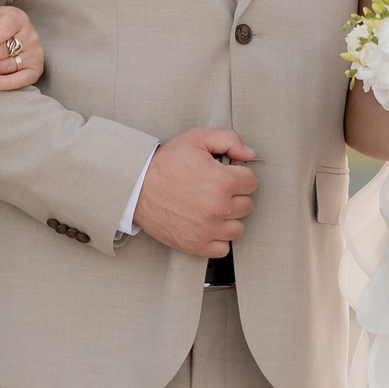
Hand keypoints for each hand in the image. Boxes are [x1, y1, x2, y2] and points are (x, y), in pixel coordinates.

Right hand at [132, 129, 258, 257]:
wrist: (136, 187)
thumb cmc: (164, 164)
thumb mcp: (196, 138)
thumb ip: (229, 140)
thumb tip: (249, 154)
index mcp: (222, 181)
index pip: (252, 182)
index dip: (239, 175)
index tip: (227, 175)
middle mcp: (218, 208)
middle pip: (247, 205)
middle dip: (235, 196)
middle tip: (215, 189)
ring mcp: (207, 229)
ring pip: (238, 228)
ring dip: (229, 219)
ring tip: (212, 207)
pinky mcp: (196, 245)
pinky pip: (223, 248)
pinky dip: (218, 239)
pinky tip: (208, 225)